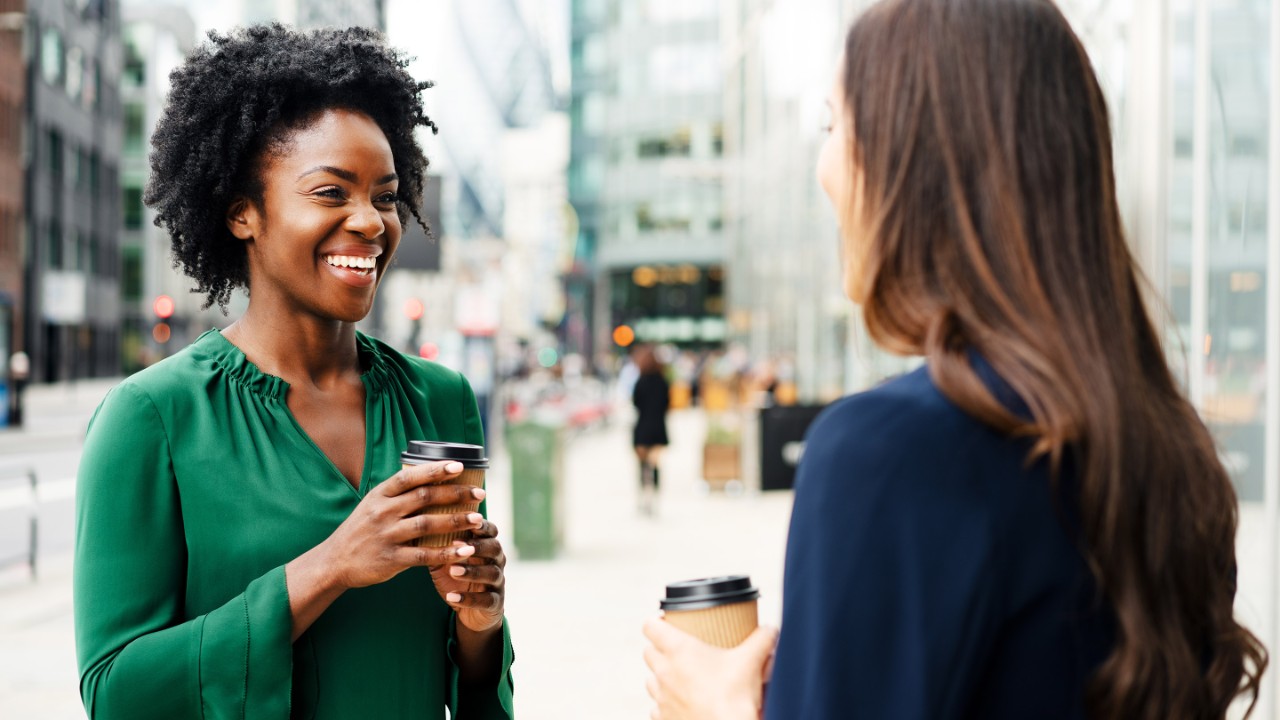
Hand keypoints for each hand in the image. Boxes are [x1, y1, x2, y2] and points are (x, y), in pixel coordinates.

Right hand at [320, 460, 486, 589]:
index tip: (459, 466)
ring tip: (478, 518)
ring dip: (456, 520)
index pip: (410, 477)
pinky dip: (447, 553)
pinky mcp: (391, 559)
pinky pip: (424, 556)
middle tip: (480, 493)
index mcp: (379, 495)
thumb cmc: (362, 529)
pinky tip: (465, 550)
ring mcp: (386, 535)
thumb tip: (433, 476)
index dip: (435, 470)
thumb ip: (398, 493)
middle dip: (456, 493)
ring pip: (428, 524)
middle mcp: (383, 512)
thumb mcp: (373, 504)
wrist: (335, 561)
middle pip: (424, 497)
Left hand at [429, 519, 505, 633]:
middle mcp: (496, 562)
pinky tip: (451, 597)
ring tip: (453, 571)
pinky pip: (486, 600)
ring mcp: (497, 583)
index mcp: (486, 546)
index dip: (481, 526)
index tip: (468, 520)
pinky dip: (469, 599)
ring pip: (492, 574)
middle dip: (478, 546)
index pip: (490, 531)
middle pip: (495, 548)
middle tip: (458, 544)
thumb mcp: (445, 559)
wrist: (469, 611)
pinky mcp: (495, 603)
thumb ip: (439, 544)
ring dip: (472, 571)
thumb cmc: (455, 577)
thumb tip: (419, 524)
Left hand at [642, 618, 777, 719]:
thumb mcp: (752, 662)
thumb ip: (762, 640)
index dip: (656, 622)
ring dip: (661, 678)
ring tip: (680, 680)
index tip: (666, 623)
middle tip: (678, 652)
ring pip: (651, 681)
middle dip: (660, 650)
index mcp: (679, 651)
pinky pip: (657, 708)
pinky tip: (682, 706)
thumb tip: (772, 629)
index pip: (650, 626)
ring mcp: (661, 698)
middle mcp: (664, 672)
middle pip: (648, 652)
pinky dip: (666, 706)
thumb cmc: (735, 698)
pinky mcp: (662, 719)